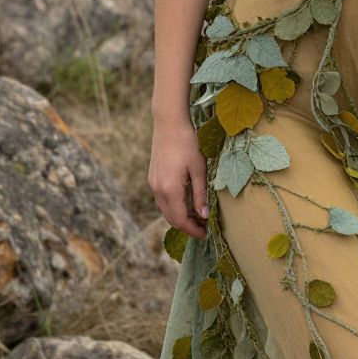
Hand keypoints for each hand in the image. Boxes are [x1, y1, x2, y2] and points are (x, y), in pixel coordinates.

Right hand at [148, 121, 210, 240]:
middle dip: (187, 226)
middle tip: (204, 226)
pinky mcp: (152, 178)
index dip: (193, 230)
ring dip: (180, 217)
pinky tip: (186, 201)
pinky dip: (173, 207)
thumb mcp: (199, 169)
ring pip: (165, 210)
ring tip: (197, 215)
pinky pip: (162, 200)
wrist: (169, 124)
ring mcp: (153, 184)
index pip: (181, 220)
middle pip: (171, 219)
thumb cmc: (187, 144)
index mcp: (170, 189)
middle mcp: (158, 190)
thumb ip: (200, 194)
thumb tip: (204, 215)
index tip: (205, 234)